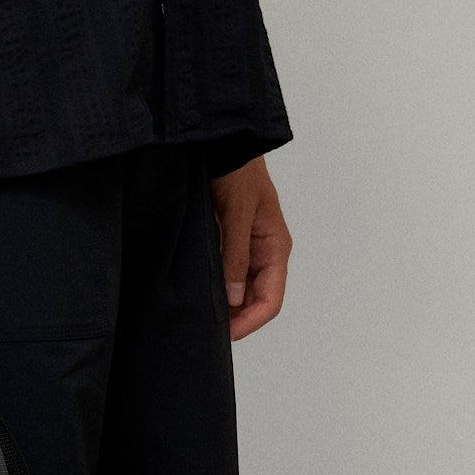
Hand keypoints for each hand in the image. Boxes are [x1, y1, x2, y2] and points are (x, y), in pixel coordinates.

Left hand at [212, 155, 290, 340]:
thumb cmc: (237, 170)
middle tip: (205, 329)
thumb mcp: (236, 213)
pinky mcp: (230, 239)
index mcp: (275, 247)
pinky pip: (228, 272)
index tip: (225, 334)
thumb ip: (234, 255)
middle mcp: (264, 250)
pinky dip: (218, 286)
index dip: (250, 322)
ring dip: (226, 303)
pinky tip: (200, 291)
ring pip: (241, 289)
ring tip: (200, 314)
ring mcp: (248, 246)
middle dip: (236, 317)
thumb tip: (232, 298)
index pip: (270, 300)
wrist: (223, 140)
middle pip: (256, 299)